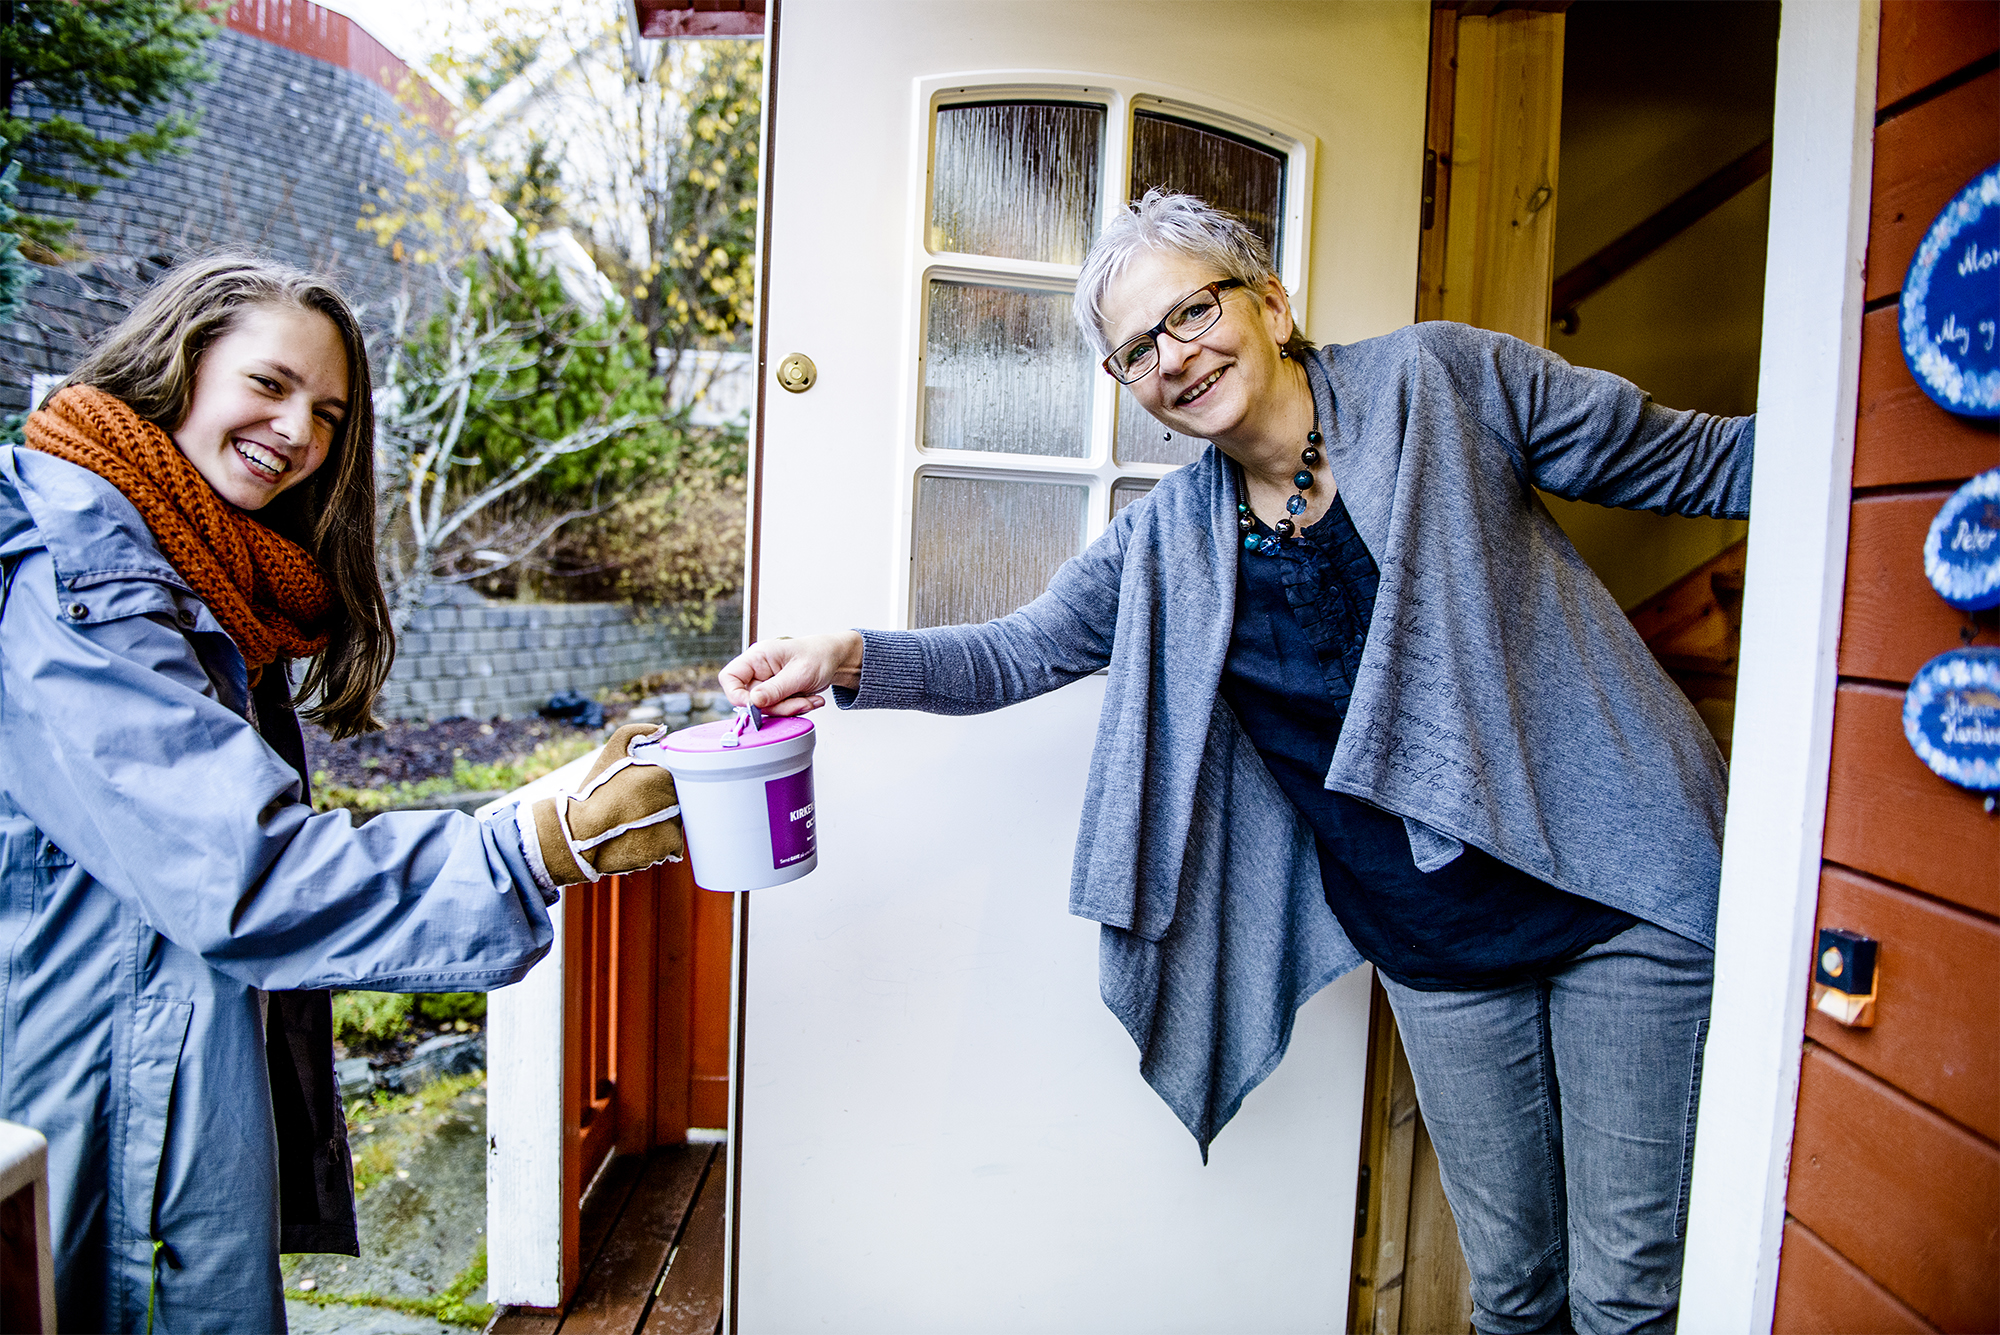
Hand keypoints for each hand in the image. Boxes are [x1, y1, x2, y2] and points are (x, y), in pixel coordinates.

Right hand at [526, 724, 683, 885]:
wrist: (578, 834)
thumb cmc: (592, 793)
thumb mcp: (610, 753)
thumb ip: (634, 732)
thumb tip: (662, 729)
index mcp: (662, 777)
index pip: (678, 781)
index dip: (665, 788)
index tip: (650, 794)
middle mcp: (672, 801)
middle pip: (680, 804)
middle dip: (666, 807)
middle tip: (644, 811)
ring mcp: (672, 826)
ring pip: (677, 826)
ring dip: (664, 827)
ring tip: (639, 827)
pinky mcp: (667, 848)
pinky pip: (673, 848)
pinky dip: (662, 847)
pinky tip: (642, 842)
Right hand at [719, 632, 862, 716]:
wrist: (835, 658)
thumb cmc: (819, 655)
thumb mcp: (800, 673)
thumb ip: (776, 689)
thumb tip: (754, 702)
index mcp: (758, 656)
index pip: (729, 677)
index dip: (737, 695)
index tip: (756, 705)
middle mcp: (758, 670)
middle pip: (750, 699)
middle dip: (778, 706)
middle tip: (799, 703)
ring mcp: (767, 683)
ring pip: (766, 708)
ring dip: (790, 709)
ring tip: (810, 700)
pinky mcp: (777, 693)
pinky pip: (779, 709)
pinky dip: (795, 708)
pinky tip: (810, 699)